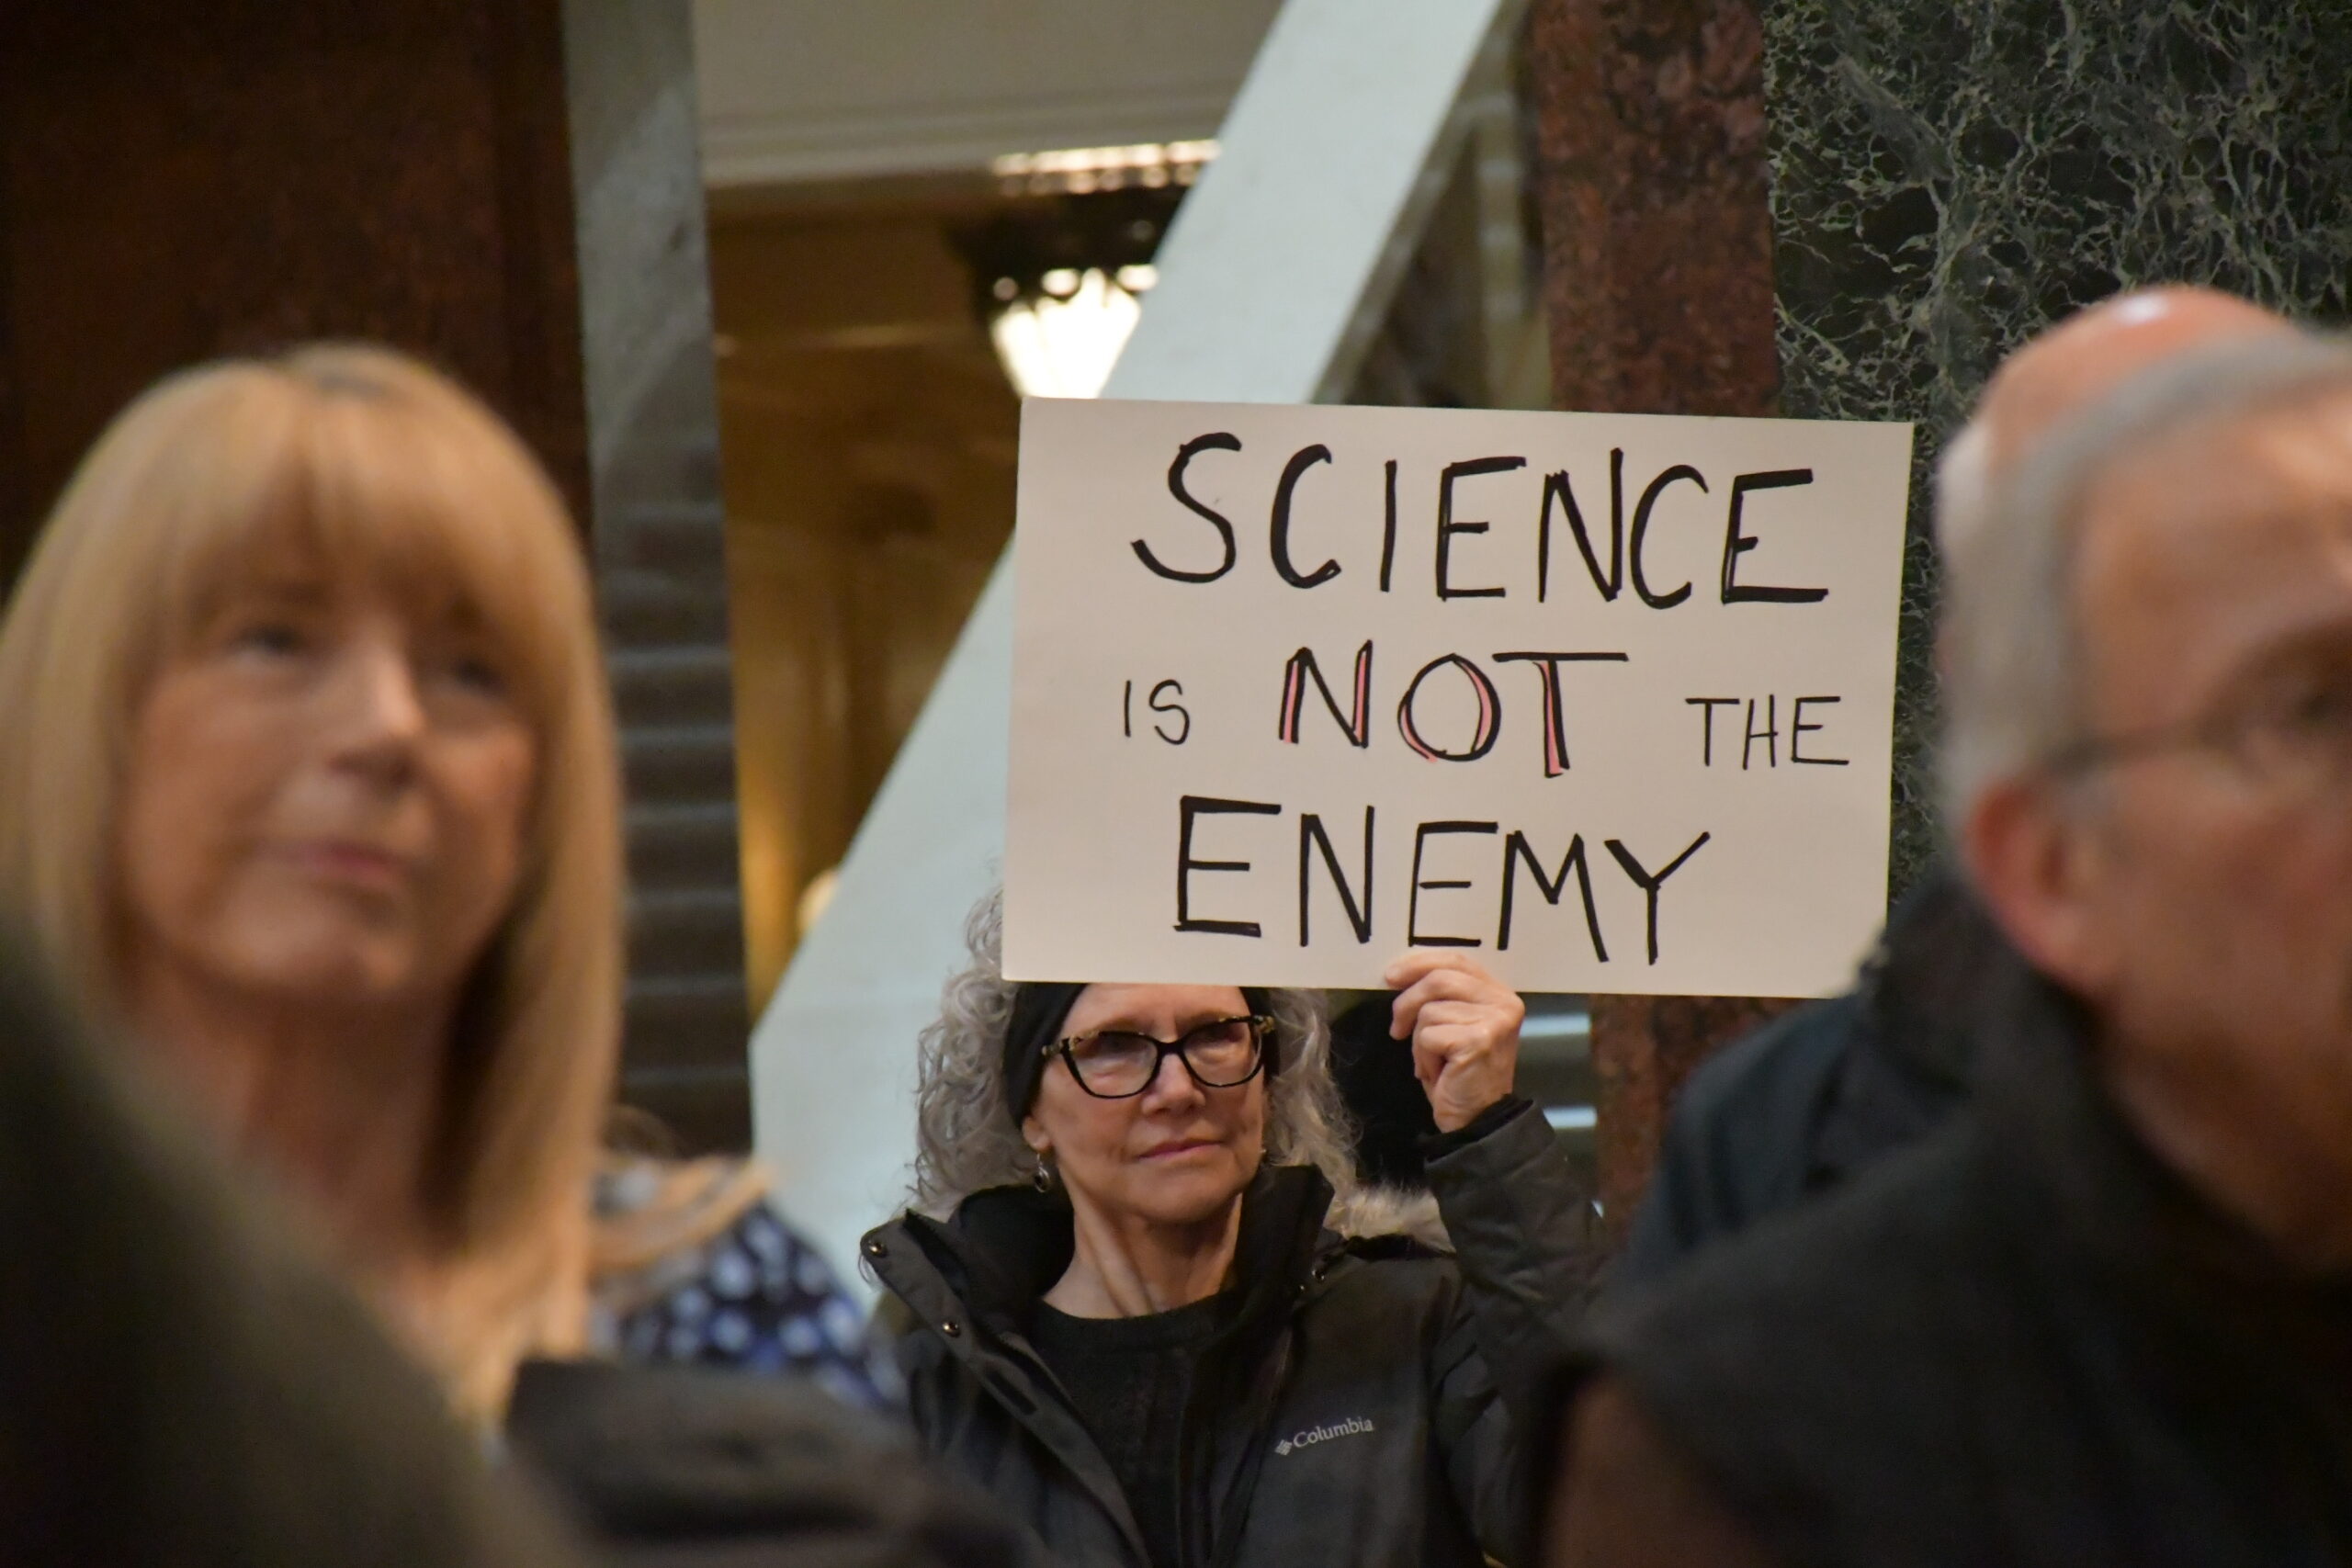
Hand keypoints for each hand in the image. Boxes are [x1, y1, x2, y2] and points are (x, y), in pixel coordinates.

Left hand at [1386, 950, 1525, 1133]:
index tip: (1392, 976)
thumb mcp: (1454, 1025)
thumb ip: (1442, 996)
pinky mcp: (1478, 1041)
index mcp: (1499, 993)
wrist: (1478, 1119)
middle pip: (1439, 979)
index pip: (1457, 960)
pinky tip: (1438, 1071)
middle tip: (1396, 1027)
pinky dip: (1422, 1056)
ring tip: (1432, 1059)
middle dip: (1407, 1001)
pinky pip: (1428, 1035)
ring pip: (1429, 1010)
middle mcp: (1503, 1002)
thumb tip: (1399, 975)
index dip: (1420, 963)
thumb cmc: (1460, 1073)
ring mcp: (1494, 1021)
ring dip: (1418, 1039)